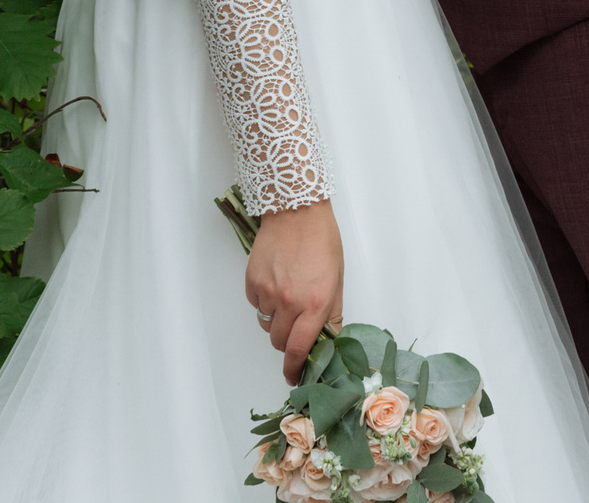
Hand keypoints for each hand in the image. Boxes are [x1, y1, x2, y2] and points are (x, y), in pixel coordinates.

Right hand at [247, 198, 343, 383]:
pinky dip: (264, 303)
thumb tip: (329, 341)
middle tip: (296, 328)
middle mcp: (289, 301)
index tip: (294, 377)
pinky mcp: (251, 282)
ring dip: (277, 321)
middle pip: (280, 342)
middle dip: (288, 343)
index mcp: (315, 303)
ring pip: (267, 325)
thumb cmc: (322, 242)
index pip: (300, 350)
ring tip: (287, 297)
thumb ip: (332, 314)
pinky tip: (275, 283)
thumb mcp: (337, 280)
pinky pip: (256, 306)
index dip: (295, 369)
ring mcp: (267, 292)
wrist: (296, 210)